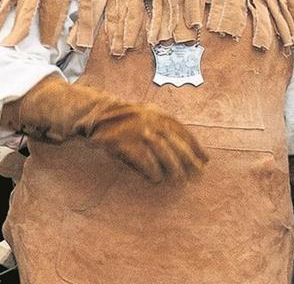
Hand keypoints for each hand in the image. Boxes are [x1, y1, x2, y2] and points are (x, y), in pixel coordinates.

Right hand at [1, 75, 207, 182]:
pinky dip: (151, 172)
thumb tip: (176, 144)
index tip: (206, 159)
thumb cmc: (115, 117)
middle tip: (197, 176)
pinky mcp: (123, 142)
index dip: (195, 146)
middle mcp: (148, 119)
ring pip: (162, 154)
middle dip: (188, 161)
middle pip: (175, 143)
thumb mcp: (138, 114)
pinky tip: (155, 180)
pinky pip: (142, 161)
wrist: (88, 113)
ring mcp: (136, 130)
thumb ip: (156, 124)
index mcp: (154, 111)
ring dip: (173, 170)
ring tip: (179, 182)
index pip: (181, 129)